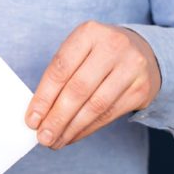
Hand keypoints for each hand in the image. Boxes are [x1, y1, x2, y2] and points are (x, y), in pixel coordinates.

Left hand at [25, 20, 160, 148]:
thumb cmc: (98, 53)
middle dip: (57, 117)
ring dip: (71, 128)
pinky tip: (73, 135)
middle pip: (78, 89)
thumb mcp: (78, 50)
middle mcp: (113, 46)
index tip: (31, 119)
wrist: (142, 51)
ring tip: (55, 141)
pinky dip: (87, 128)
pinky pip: (110, 114)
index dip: (44, 97)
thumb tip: (38, 112)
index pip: (60, 69)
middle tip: (43, 137)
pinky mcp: (142, 89)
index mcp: (89, 32)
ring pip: (95, 106)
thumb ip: (60, 75)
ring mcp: (131, 67)